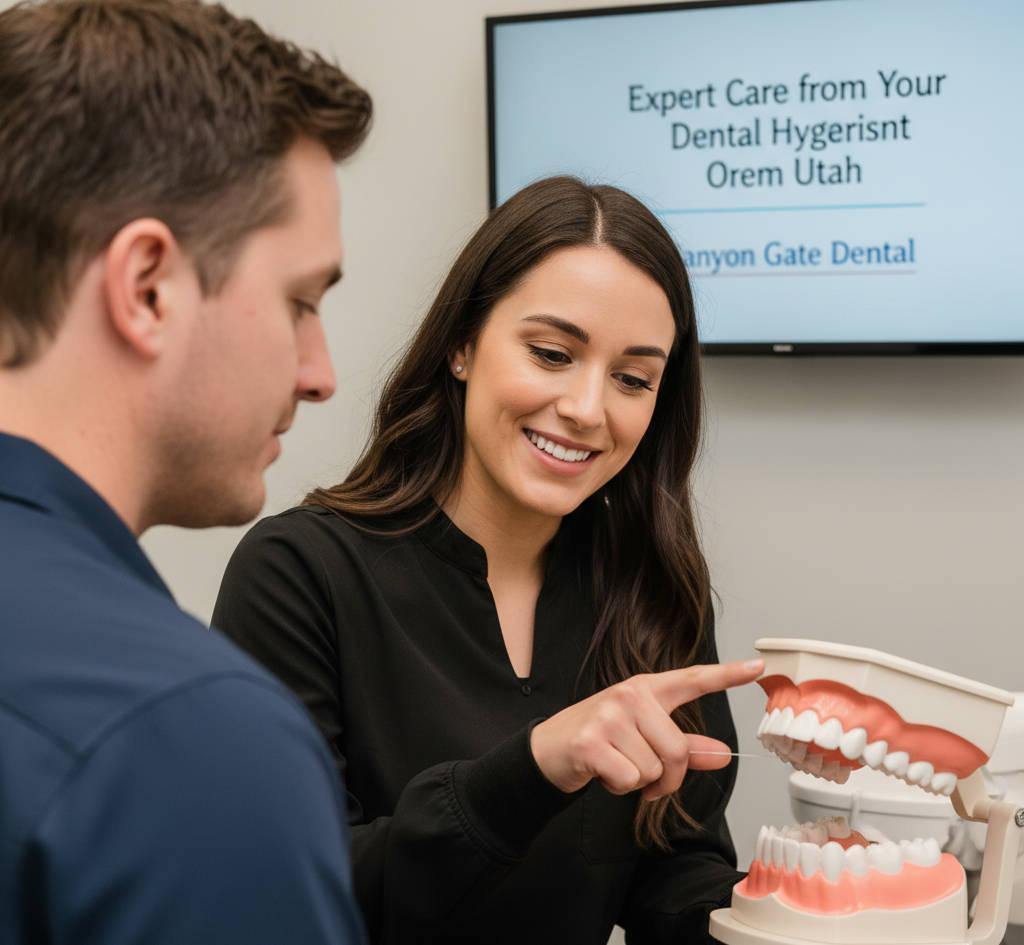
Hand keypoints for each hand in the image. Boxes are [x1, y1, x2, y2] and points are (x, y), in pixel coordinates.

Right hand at [530, 658, 763, 798]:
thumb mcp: (643, 738)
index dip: (727, 675)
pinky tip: (604, 774)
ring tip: (616, 766)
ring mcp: (609, 716)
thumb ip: (685, 746)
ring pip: (653, 769)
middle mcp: (629, 695)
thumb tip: (723, 754)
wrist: (549, 750)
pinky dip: (620, 788)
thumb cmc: (601, 740)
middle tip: (646, 779)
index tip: (757, 666)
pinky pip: (629, 779)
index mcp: (646, 689)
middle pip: (677, 749)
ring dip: (638, 783)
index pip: (692, 679)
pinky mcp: (591, 741)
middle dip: (666, 778)